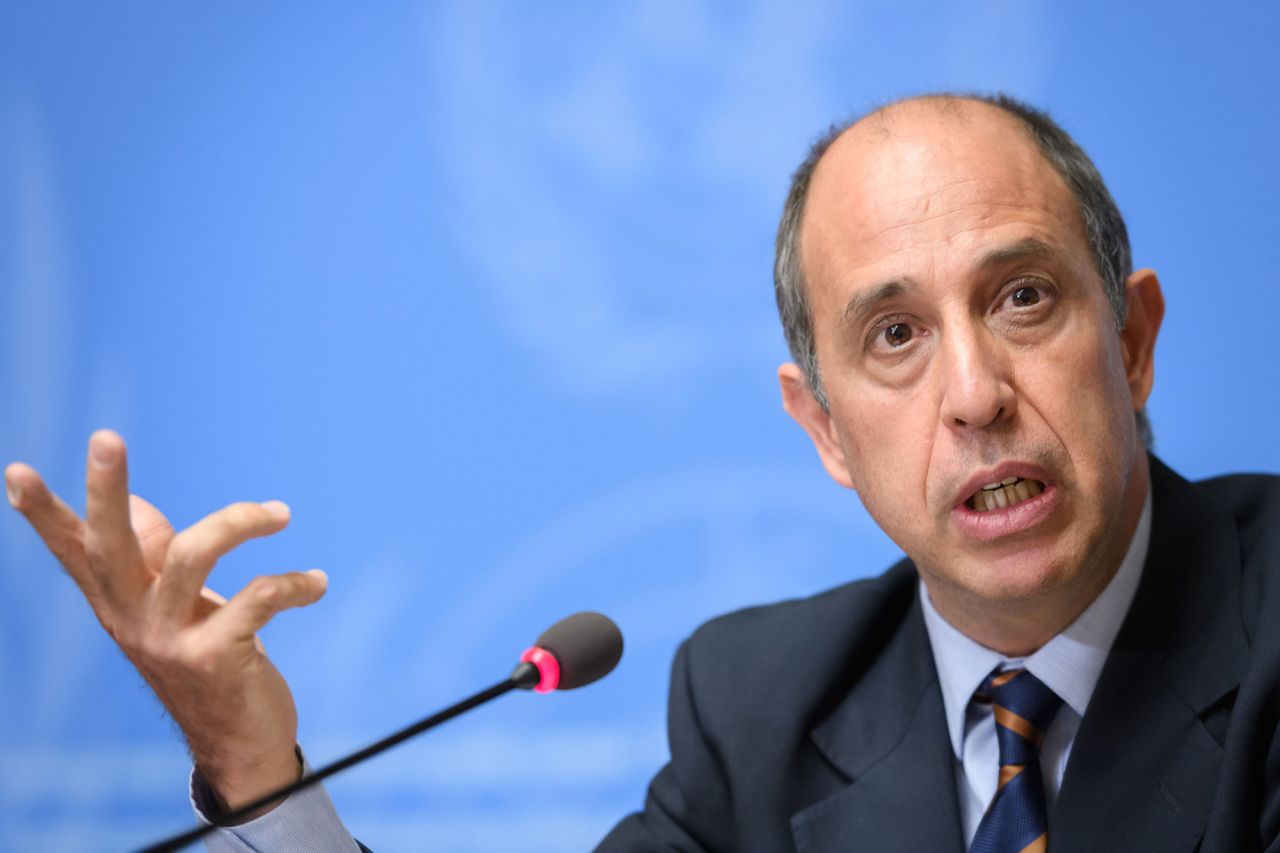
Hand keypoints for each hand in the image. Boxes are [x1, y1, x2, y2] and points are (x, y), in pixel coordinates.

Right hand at [4, 429, 327, 817]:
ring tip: (281, 514)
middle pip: (111, 544)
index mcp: (119, 601)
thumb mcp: (173, 609)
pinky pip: (258, 598)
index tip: (15, 469)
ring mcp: (170, 640)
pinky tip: (317, 584)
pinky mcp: (217, 658)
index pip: (73, 550)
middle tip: (105, 436)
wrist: (239, 744)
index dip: (44, 513)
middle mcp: (132, 619)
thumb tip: (140, 506)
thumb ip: (154, 560)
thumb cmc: (207, 658)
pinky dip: (294, 583)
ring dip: (242, 521)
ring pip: (193, 554)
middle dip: (107, 489)